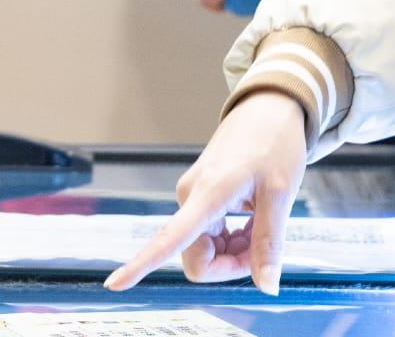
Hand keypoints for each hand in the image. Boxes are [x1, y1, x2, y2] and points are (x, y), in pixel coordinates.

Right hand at [104, 91, 307, 294]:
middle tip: (263, 248)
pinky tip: (250, 220)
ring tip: (260, 225)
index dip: (140, 264)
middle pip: (197, 258)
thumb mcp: (280, 194)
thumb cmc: (275, 143)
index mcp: (206, 194)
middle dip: (229, 264)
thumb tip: (266, 287)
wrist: (267, 108)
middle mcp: (190, 197)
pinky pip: (208, 234)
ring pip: (205, 248)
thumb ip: (270, 241)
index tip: (113, 285)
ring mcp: (192, 196)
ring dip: (233, 251)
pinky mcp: (198, 196)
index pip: (168, 238)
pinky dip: (231, 238)